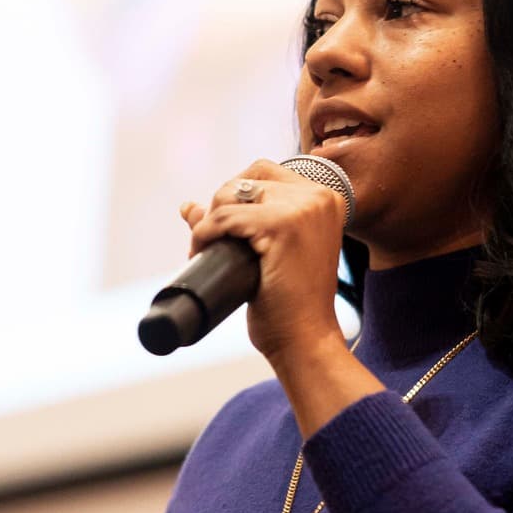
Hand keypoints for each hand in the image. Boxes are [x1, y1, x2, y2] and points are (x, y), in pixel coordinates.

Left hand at [179, 158, 349, 369]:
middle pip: (247, 179)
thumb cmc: (288, 305)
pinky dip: (206, 233)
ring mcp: (304, 209)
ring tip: (203, 249)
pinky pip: (226, 217)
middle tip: (208, 241)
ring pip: (233, 195)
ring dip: (210, 221)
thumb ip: (236, 223)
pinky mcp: (284, 225)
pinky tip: (200, 251)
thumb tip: (188, 206)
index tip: (222, 228)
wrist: (305, 340)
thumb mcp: (265, 254)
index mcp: (324, 199)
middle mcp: (320, 197)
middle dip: (220, 206)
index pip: (264, 172)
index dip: (234, 196)